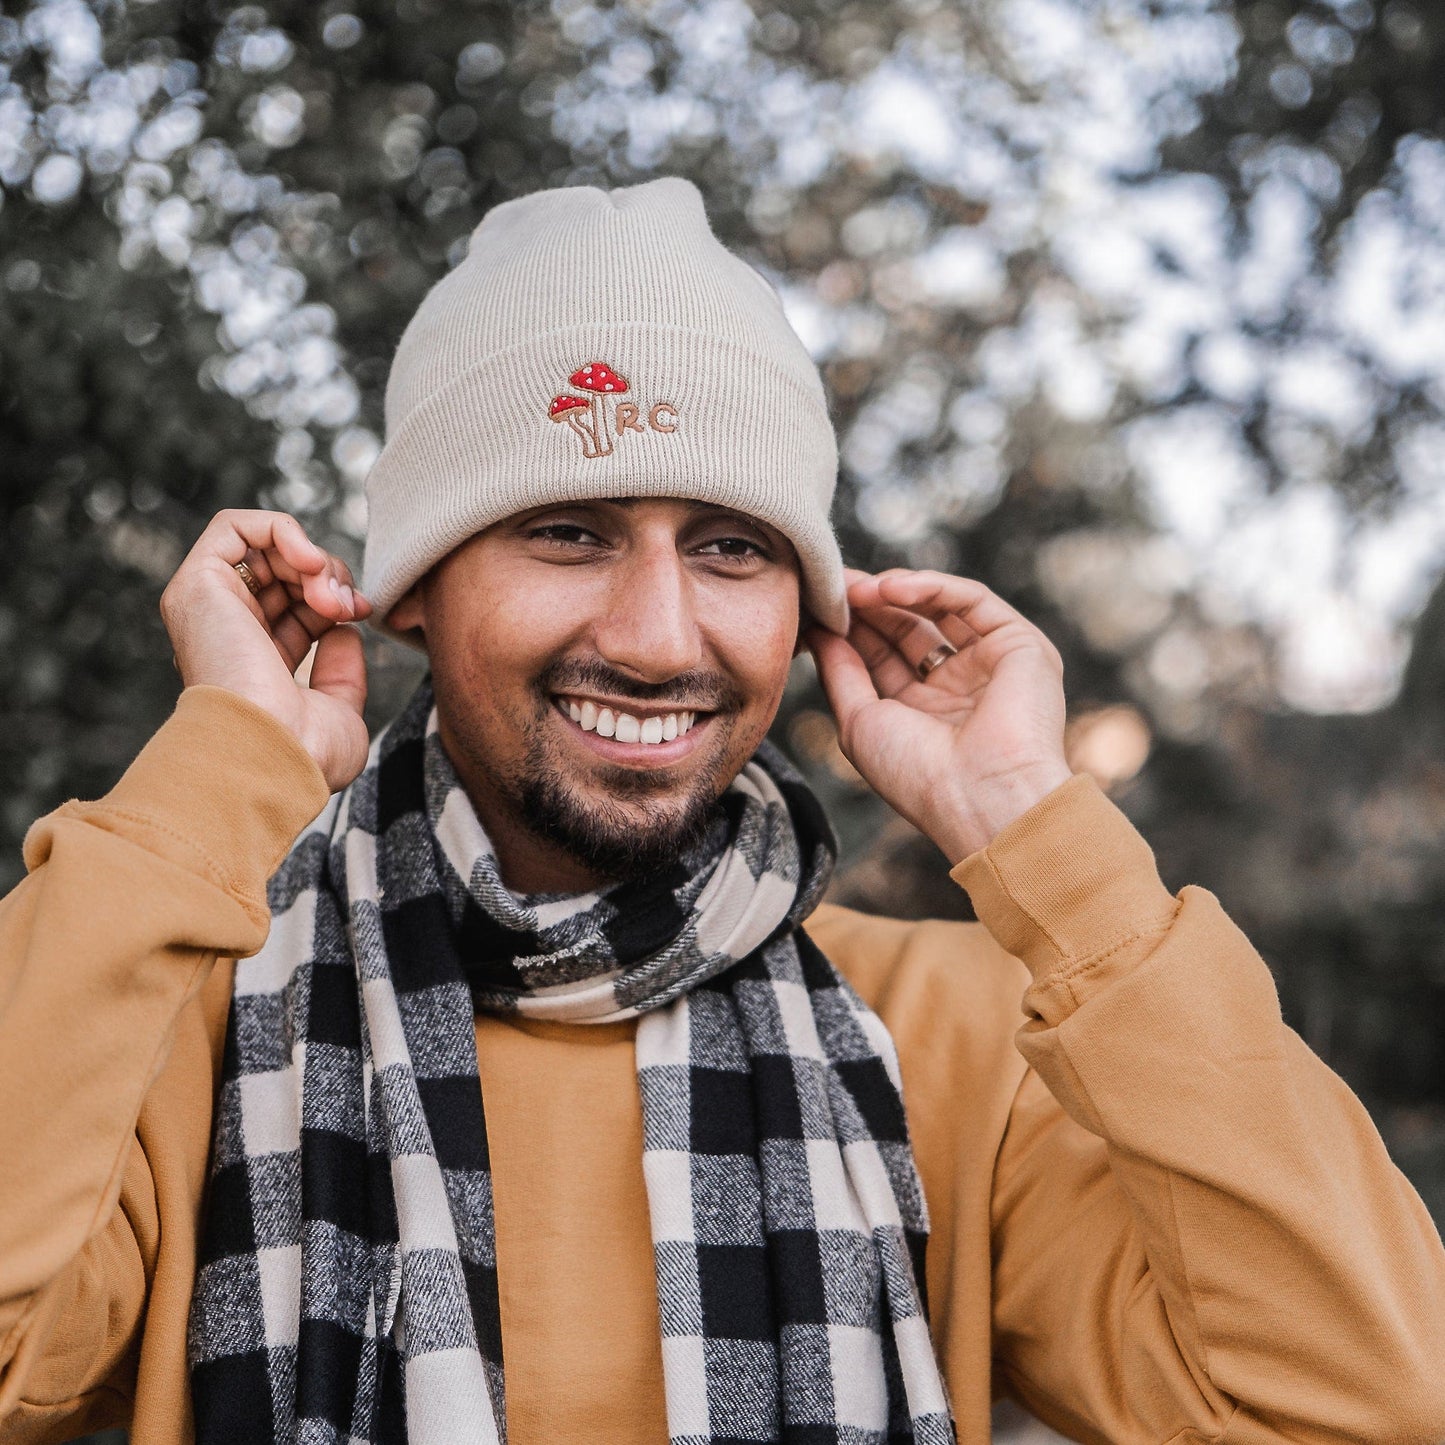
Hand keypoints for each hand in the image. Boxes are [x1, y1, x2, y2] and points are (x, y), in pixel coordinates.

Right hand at [161, 510, 372, 791]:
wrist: (272, 756)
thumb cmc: (305, 754)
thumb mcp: (339, 710)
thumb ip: (340, 668)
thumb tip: (342, 630)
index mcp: (255, 662)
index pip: (296, 606)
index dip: (334, 596)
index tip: (361, 611)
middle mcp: (227, 632)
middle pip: (283, 572)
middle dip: (329, 575)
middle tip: (348, 604)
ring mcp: (208, 607)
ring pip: (264, 547)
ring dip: (313, 559)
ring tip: (330, 594)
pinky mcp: (197, 584)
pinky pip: (235, 525)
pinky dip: (282, 531)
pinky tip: (310, 563)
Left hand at [807, 568, 1072, 861]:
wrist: (981, 798)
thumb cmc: (916, 775)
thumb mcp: (859, 722)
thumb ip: (840, 672)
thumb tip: (819, 631)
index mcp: (923, 712)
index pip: (883, 655)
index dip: (851, 628)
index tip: (814, 604)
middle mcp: (959, 686)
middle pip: (908, 627)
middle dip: (868, 603)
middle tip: (831, 582)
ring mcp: (991, 664)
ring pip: (939, 608)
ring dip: (894, 591)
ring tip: (856, 588)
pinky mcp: (1020, 645)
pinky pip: (971, 600)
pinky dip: (930, 586)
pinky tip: (890, 588)